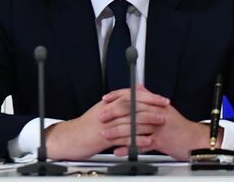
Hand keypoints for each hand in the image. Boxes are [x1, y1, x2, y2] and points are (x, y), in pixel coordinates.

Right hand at [43, 88, 168, 159]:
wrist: (68, 139)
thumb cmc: (86, 126)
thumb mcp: (101, 110)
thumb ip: (117, 102)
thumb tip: (133, 93)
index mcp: (108, 104)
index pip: (130, 95)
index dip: (147, 96)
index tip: (160, 98)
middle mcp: (107, 111)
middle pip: (132, 104)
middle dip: (150, 105)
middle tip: (164, 107)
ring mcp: (106, 125)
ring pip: (129, 120)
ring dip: (147, 120)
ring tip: (160, 121)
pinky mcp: (103, 139)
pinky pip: (123, 138)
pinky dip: (136, 139)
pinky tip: (146, 140)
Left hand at [109, 85, 213, 159]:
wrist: (195, 141)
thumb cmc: (179, 128)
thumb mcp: (165, 109)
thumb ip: (150, 98)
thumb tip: (139, 88)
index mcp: (156, 105)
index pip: (134, 96)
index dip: (118, 96)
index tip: (106, 99)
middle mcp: (157, 113)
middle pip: (132, 110)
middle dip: (114, 113)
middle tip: (101, 116)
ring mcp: (159, 127)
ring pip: (135, 126)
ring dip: (118, 131)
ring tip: (105, 134)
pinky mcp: (161, 141)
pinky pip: (141, 144)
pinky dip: (129, 148)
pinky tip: (119, 150)